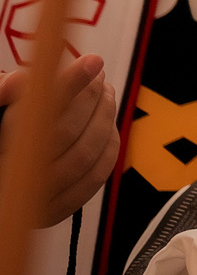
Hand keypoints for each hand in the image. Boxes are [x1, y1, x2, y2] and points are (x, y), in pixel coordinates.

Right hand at [0, 53, 119, 225]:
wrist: (2, 182)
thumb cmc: (0, 136)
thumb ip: (3, 96)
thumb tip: (20, 81)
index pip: (37, 113)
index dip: (69, 84)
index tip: (94, 60)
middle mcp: (11, 176)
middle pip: (64, 132)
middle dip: (90, 98)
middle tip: (99, 76)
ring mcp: (33, 201)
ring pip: (84, 157)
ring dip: (104, 119)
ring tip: (106, 94)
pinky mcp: (52, 214)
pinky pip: (93, 180)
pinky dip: (108, 149)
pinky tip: (108, 127)